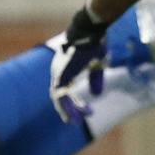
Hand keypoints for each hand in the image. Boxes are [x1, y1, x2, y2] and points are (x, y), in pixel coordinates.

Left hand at [48, 3, 109, 122]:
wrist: (91, 31)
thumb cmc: (94, 43)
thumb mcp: (97, 64)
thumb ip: (95, 79)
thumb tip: (97, 95)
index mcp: (65, 67)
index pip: (64, 88)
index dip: (72, 101)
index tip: (83, 110)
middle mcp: (58, 70)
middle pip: (59, 95)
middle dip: (69, 109)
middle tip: (77, 122)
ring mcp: (58, 73)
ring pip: (59, 98)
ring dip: (69, 111)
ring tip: (77, 123)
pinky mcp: (61, 75)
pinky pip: (61, 96)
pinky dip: (69, 106)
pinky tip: (80, 114)